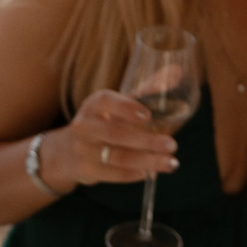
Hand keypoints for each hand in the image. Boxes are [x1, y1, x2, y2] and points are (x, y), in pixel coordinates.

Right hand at [38, 89, 177, 190]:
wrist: (67, 152)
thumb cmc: (102, 122)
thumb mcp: (118, 104)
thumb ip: (147, 90)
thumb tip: (178, 71)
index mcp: (93, 105)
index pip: (105, 101)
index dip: (126, 108)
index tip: (148, 116)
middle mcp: (84, 127)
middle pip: (116, 134)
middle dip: (147, 141)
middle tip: (172, 145)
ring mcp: (83, 150)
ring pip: (118, 157)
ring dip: (147, 161)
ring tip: (170, 163)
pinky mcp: (86, 171)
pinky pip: (114, 174)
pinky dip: (134, 174)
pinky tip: (150, 173)